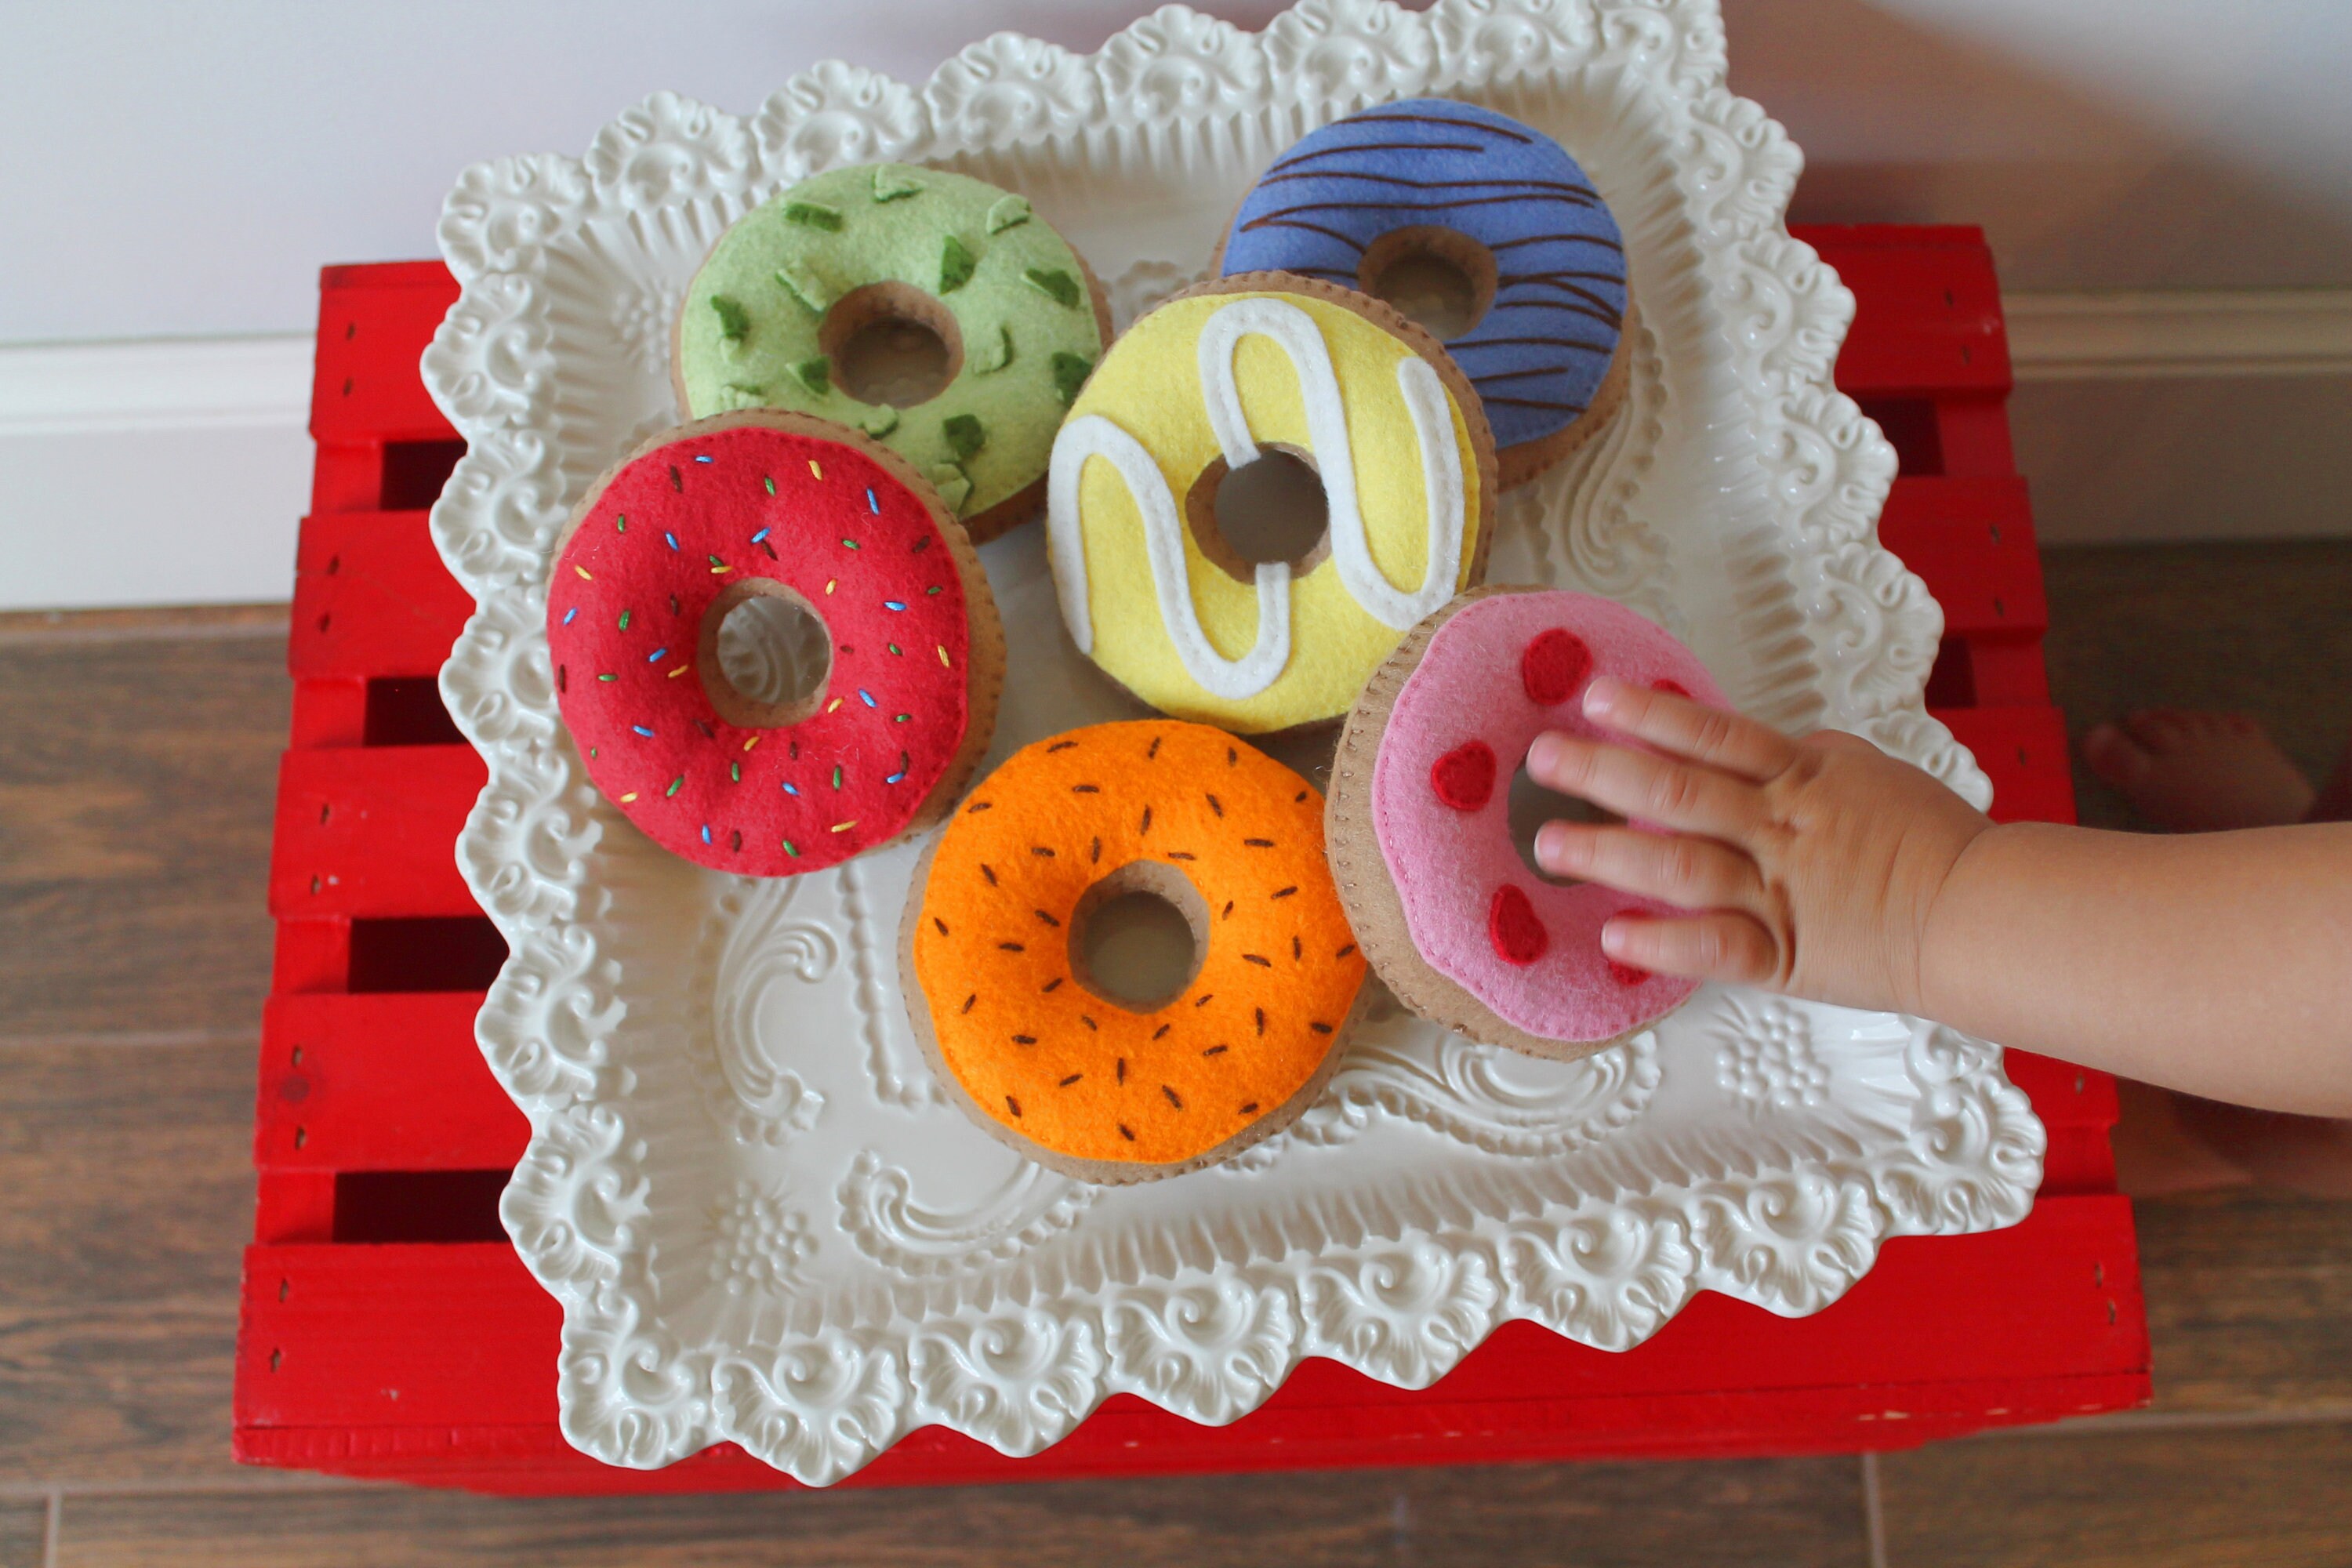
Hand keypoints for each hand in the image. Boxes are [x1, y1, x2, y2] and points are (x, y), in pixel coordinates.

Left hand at [1524, 677, 1994, 1015]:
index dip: (1652, 715)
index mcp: (1802, 779)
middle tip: (1546, 761)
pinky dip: (1665, 943)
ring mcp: (1781, 893)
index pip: (1715, 736)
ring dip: (1613, 854)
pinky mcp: (1787, 955)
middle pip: (1682, 793)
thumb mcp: (1875, 774)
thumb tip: (1775, 746)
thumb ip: (1814, 760)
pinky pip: (1717, 949)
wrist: (1984, 912)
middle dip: (1605, 773)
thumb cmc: (1935, 842)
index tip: (1596, 699)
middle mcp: (1781, 830)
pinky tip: (1614, 934)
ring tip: (1552, 847)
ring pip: (1684, 866)